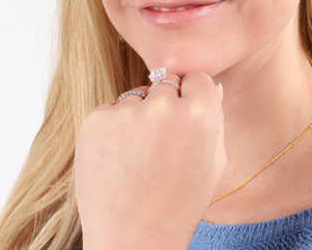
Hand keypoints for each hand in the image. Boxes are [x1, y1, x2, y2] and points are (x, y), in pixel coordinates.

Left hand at [75, 72, 225, 249]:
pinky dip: (115, 126)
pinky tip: (120, 155)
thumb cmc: (181, 202)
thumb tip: (211, 87)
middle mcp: (163, 106)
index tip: (187, 112)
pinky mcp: (96, 121)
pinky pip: (111, 110)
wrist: (134, 237)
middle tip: (163, 139)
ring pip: (138, 96)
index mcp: (199, 114)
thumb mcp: (215, 162)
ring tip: (139, 153)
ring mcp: (126, 112)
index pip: (197, 77)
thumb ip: (215, 119)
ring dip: (140, 114)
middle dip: (168, 103)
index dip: (193, 95)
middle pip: (167, 83)